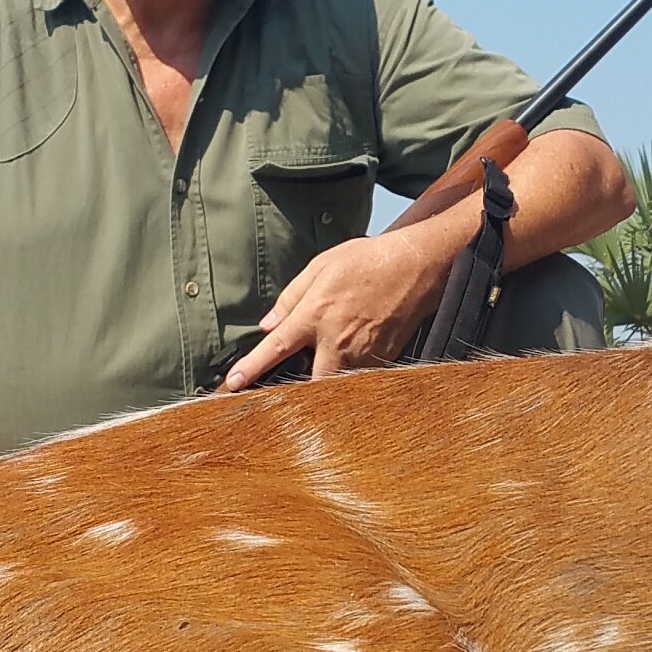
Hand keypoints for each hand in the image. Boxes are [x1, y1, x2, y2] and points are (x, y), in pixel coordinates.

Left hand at [220, 227, 454, 389]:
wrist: (416, 264)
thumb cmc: (368, 260)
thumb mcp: (321, 267)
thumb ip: (290, 297)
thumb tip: (268, 325)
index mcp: (315, 315)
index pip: (275, 349)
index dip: (251, 368)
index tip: (234, 383)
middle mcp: (337, 340)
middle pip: (308, 384)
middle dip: (296, 391)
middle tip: (286, 389)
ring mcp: (362, 353)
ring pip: (335, 383)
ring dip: (325, 380)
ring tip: (325, 367)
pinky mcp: (383, 359)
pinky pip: (359, 376)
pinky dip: (350, 371)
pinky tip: (352, 356)